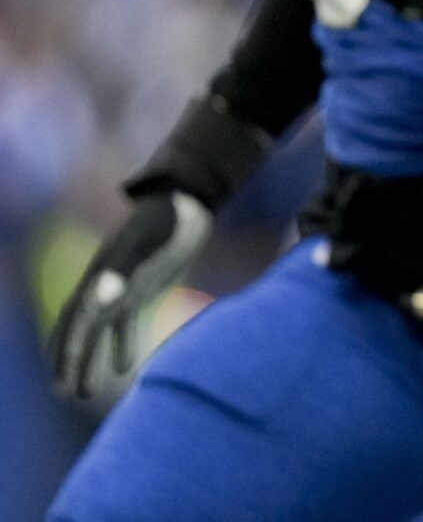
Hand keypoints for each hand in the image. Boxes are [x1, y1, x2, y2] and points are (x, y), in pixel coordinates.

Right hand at [50, 190, 211, 399]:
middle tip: (61, 393)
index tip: (61, 380)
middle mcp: (104, 286)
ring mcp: (122, 288)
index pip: (75, 320)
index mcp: (99, 277)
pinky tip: (125, 367)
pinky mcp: (141, 289)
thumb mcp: (146, 242)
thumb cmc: (166, 220)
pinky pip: (125, 323)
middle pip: (79, 330)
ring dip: (90, 360)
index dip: (66, 350)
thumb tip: (99, 300)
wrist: (187, 202)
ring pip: (98, 332)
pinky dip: (122, 345)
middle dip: (67, 361)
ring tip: (85, 393)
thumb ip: (122, 270)